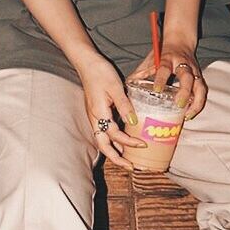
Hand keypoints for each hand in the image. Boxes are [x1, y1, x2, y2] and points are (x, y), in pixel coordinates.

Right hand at [77, 53, 145, 169]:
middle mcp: (94, 118)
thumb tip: (134, 124)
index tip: (143, 145)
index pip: (115, 135)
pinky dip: (112, 140)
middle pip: (103, 146)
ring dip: (114, 151)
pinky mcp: (96, 112)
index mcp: (99, 113)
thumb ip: (125, 106)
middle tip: (131, 166)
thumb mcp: (116, 87)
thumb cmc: (100, 73)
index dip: (129, 143)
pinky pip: (103, 132)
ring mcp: (94, 116)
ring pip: (103, 140)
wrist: (86, 62)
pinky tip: (122, 140)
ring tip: (128, 158)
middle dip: (117, 158)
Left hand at [129, 42, 206, 119]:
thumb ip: (141, 72)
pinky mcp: (199, 78)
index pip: (164, 68)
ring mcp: (194, 72)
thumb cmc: (163, 53)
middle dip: (185, 92)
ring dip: (196, 102)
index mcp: (168, 59)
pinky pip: (203, 92)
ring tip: (187, 116)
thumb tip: (128, 84)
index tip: (157, 90)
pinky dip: (198, 104)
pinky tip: (190, 114)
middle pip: (188, 78)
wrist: (180, 41)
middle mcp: (184, 65)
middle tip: (179, 105)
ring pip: (200, 87)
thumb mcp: (150, 59)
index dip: (161, 79)